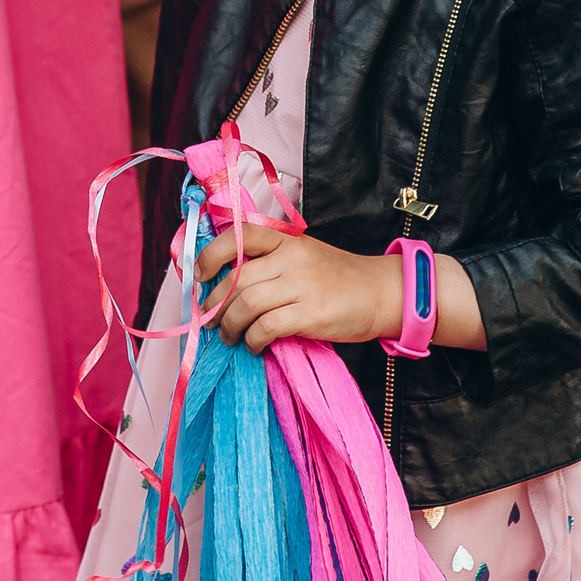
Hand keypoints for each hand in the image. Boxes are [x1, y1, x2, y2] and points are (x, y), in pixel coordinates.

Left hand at [191, 224, 399, 354]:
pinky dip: (253, 340)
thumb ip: (270, 262)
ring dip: (229, 325)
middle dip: (214, 304)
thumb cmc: (338, 278)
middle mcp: (291, 258)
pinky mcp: (311, 313)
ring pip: (245, 304)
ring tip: (229, 336)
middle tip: (211, 320)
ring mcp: (302, 285)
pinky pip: (266, 327)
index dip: (211, 254)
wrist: (382, 292)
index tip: (198, 275)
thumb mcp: (304, 256)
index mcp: (287, 241)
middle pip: (236, 279)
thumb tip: (224, 285)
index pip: (240, 235)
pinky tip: (255, 346)